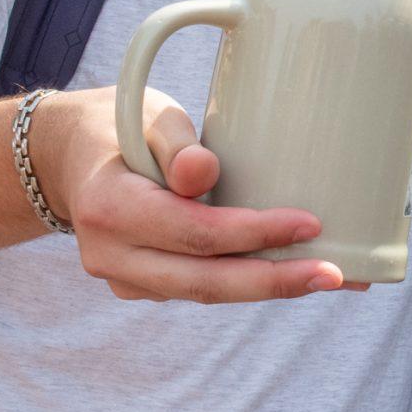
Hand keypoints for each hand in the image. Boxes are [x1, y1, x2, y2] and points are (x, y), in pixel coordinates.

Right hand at [36, 86, 356, 302]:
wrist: (73, 160)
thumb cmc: (122, 128)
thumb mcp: (147, 119)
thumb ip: (177, 144)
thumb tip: (203, 173)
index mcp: (109, 207)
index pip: (193, 232)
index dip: (254, 233)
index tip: (310, 224)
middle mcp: (110, 254)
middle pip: (202, 281)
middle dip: (274, 281)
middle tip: (337, 275)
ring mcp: (124, 278)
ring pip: (204, 293)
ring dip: (269, 287)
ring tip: (332, 277)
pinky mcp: (142, 285)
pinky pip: (199, 289)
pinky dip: (246, 282)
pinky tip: (293, 273)